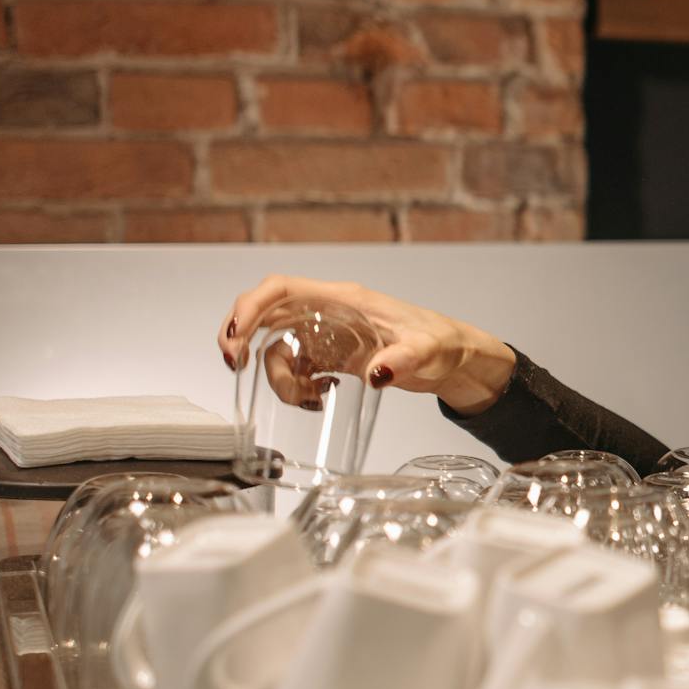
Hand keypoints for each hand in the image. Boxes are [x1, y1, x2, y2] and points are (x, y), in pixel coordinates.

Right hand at [216, 275, 516, 414]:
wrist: (453, 359)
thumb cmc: (442, 342)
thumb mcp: (428, 350)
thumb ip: (405, 360)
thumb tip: (377, 374)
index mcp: (344, 300)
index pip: (283, 289)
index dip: (251, 306)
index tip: (236, 336)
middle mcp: (328, 312)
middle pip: (266, 313)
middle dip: (242, 337)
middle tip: (236, 368)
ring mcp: (326, 335)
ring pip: (277, 349)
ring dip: (279, 377)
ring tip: (309, 398)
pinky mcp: (331, 357)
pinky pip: (295, 369)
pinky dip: (296, 387)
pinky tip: (320, 398)